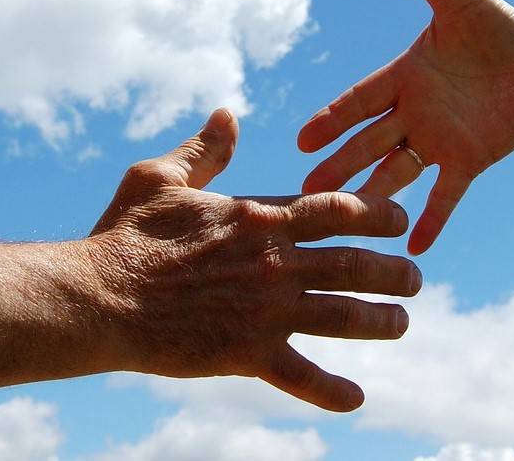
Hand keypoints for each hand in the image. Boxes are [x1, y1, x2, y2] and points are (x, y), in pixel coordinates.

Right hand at [87, 108, 420, 411]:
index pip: (337, 211)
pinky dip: (331, 391)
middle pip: (353, 264)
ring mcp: (265, 311)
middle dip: (393, 271)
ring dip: (380, 320)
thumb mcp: (160, 177)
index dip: (377, 214)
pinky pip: (300, 375)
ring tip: (403, 322)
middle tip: (415, 277)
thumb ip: (204, 149)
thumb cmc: (124, 234)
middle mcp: (274, 263)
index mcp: (258, 218)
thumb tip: (228, 115)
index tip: (400, 219)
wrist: (98, 298)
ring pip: (342, 316)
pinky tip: (357, 399)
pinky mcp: (247, 353)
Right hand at [298, 0, 513, 254]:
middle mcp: (412, 113)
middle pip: (367, 143)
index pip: (359, 100)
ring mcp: (437, 140)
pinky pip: (446, 193)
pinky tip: (416, 247)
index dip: (333, 118)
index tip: (302, 139)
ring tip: (344, 224)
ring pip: (395, 172)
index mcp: (403, 76)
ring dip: (371, 197)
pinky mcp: (468, 160)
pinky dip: (433, 217)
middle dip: (338, 166)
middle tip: (304, 191)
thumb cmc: (497, 27)